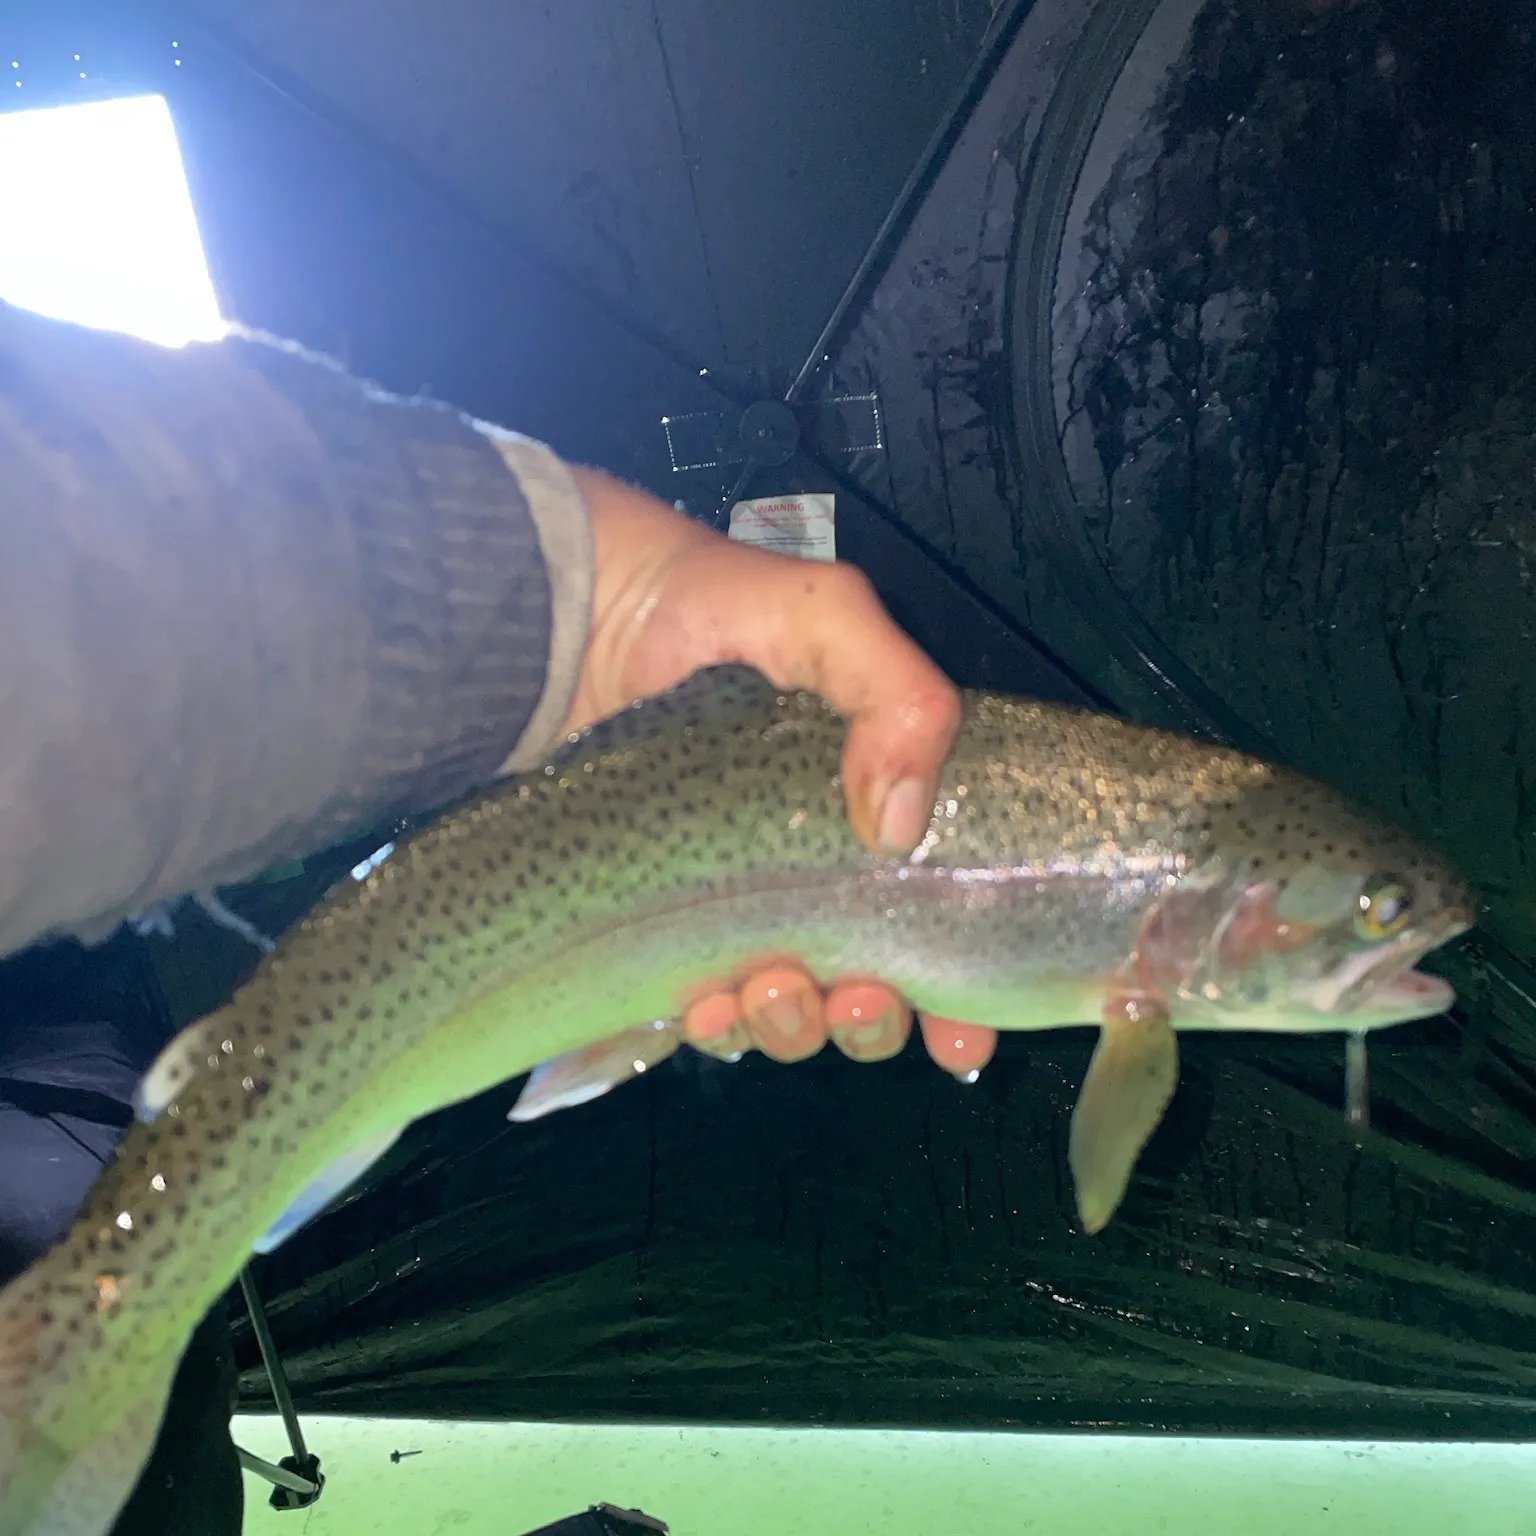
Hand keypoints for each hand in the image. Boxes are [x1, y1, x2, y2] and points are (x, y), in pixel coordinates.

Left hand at [564, 468, 997, 1076]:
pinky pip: (703, 1009)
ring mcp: (740, 907)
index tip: (964, 1036)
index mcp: (877, 811)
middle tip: (861, 996)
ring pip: (790, 1013)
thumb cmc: (714, 609)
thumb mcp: (828, 620)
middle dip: (875, 1020)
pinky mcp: (666, 925)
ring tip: (776, 991)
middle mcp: (817, 873)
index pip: (942, 924)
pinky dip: (718, 1025)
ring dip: (796, 1027)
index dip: (962, 997)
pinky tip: (711, 1004)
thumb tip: (903, 825)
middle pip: (869, 993)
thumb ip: (898, 700)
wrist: (581, 616)